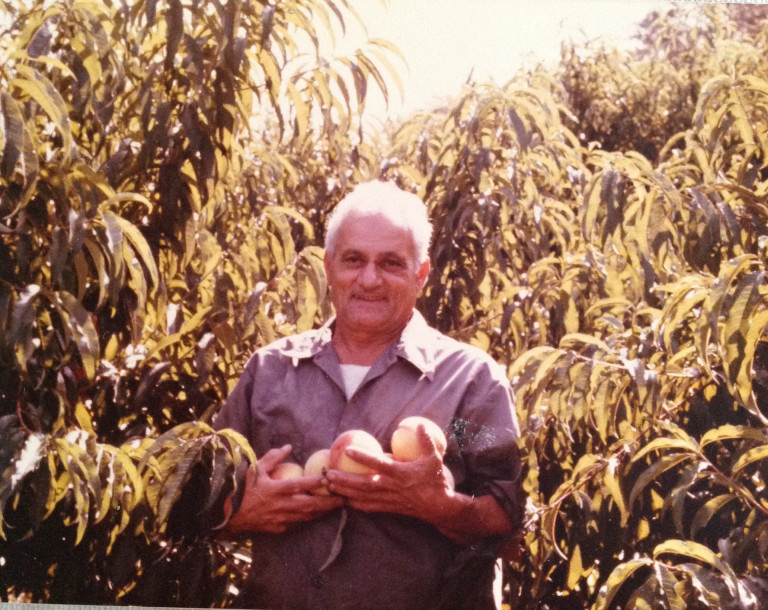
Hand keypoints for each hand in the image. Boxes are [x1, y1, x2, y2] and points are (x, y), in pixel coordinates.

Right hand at [226, 445, 343, 533]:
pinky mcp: (277, 528)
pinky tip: (314, 514)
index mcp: (275, 489)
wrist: (226, 514)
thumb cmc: (241, 488)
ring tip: (334, 507)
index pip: (300, 485)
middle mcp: (280, 505)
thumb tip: (288, 447)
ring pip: (306, 516)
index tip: (330, 478)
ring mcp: (280, 519)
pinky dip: (307, 518)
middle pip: (310, 505)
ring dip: (321, 512)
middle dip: (328, 503)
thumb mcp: (255, 469)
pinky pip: (296, 523)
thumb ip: (273, 457)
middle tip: (343, 499)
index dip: (316, 482)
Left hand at [326, 424, 455, 523]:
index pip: (378, 464)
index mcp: (399, 473)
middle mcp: (390, 486)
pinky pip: (368, 506)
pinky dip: (355, 504)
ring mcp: (388, 498)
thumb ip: (426, 441)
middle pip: (363, 484)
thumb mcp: (434, 458)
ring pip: (362, 496)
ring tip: (329, 485)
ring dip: (345, 491)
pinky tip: (343, 500)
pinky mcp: (388, 507)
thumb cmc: (435, 480)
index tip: (348, 450)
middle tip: (328, 473)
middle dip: (345, 480)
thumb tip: (419, 425)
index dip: (363, 457)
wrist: (438, 506)